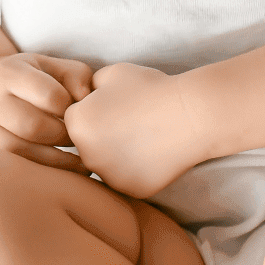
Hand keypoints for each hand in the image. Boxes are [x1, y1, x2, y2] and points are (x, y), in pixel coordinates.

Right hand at [0, 52, 94, 174]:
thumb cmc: (31, 78)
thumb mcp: (53, 66)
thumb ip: (75, 77)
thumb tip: (84, 99)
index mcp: (10, 73)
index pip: (48, 94)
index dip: (71, 106)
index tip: (79, 113)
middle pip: (33, 126)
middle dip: (64, 135)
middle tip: (81, 140)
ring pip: (21, 153)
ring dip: (56, 161)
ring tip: (78, 161)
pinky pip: (14, 169)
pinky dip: (42, 173)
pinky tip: (61, 173)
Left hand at [65, 62, 204, 198]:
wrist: (188, 116)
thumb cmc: (151, 89)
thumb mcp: (113, 73)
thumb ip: (89, 85)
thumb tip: (86, 96)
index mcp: (78, 123)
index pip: (75, 117)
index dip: (96, 106)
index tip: (119, 103)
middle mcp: (86, 155)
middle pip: (88, 143)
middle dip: (103, 133)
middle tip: (132, 119)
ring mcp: (108, 176)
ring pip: (106, 163)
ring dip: (118, 152)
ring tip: (145, 135)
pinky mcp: (129, 190)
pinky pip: (126, 178)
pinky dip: (136, 167)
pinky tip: (154, 151)